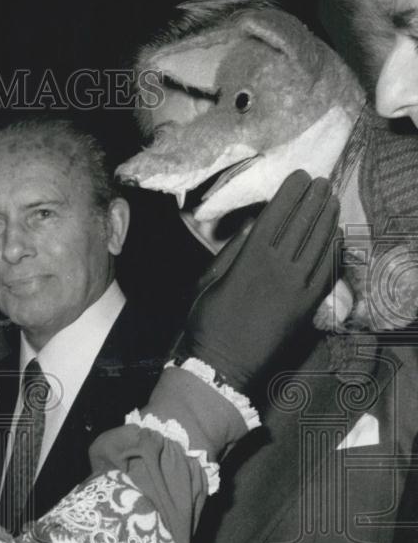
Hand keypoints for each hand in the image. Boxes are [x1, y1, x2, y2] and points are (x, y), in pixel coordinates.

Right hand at [178, 170, 339, 392]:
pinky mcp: (309, 306)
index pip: (277, 216)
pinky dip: (333, 249)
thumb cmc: (207, 321)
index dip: (290, 194)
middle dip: (314, 200)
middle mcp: (279, 270)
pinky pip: (328, 270)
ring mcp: (298, 289)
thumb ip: (231, 251)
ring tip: (331, 200)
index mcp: (250, 260)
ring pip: (320, 245)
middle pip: (303, 225)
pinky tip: (335, 235)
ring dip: (328, 219)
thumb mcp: (207, 280)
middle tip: (321, 182)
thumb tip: (251, 225)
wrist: (224, 364)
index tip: (299, 177)